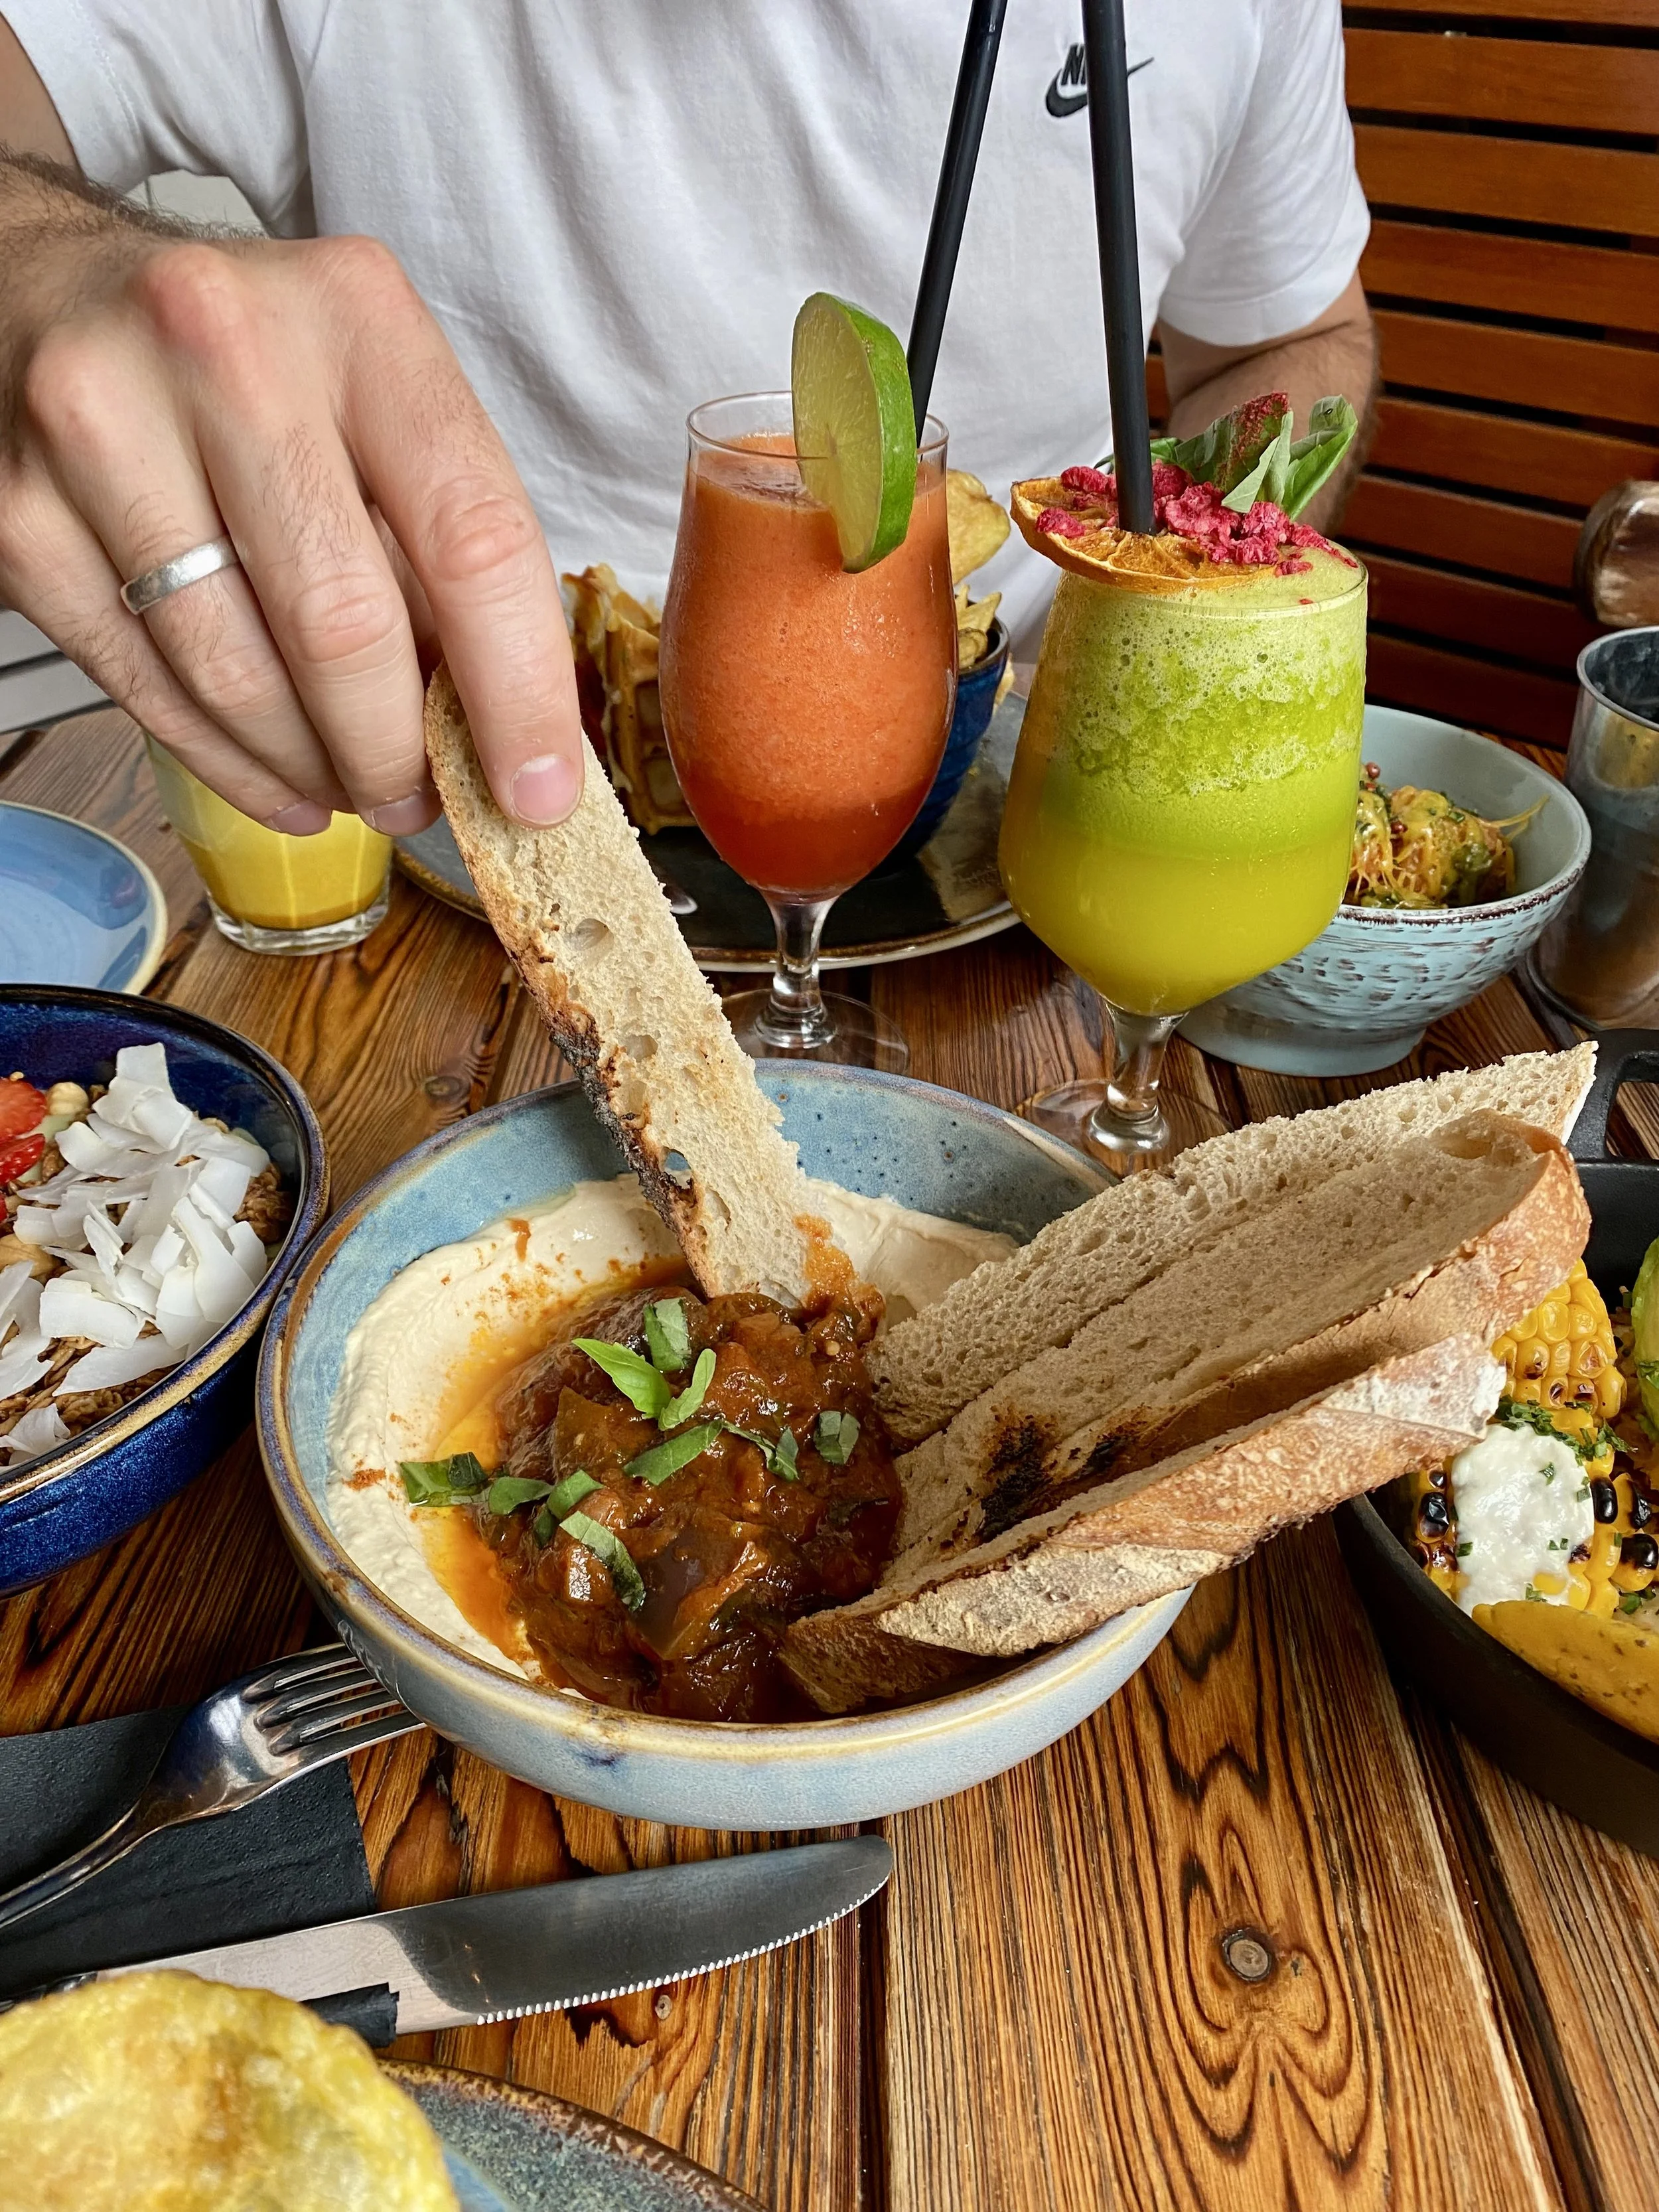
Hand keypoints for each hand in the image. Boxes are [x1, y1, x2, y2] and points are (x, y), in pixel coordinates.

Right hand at [0, 166, 582, 833]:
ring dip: (314, 767)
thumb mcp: (370, 391)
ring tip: (351, 787)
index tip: (540, 788)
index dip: (520, 690)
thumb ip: (439, 538)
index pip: (472, 537)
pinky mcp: (21, 513)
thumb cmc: (242, 360)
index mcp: (353, 316)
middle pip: (345, 625)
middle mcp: (222, 351)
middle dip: (397, 752)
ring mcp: (101, 426)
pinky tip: (278, 779)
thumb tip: (506, 726)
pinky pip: (148, 689)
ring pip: (239, 675)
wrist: (44, 289)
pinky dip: (231, 762)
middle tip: (423, 798)